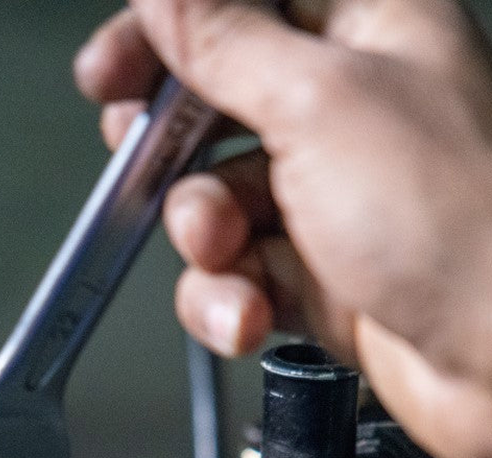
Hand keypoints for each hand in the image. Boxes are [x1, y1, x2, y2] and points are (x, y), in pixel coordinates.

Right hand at [74, 0, 491, 457]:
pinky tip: (249, 312)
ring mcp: (328, 197)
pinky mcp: (313, 275)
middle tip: (143, 162)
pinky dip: (226, 301)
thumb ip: (226, 43)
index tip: (115, 66)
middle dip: (173, 147)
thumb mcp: (318, 104)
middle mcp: (349, 108)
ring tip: (227, 254)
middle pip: (218, 104)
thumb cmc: (459, 223)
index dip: (171, 30)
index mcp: (369, 29)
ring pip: (214, 202)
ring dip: (203, 240)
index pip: (245, 3)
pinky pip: (232, 277)